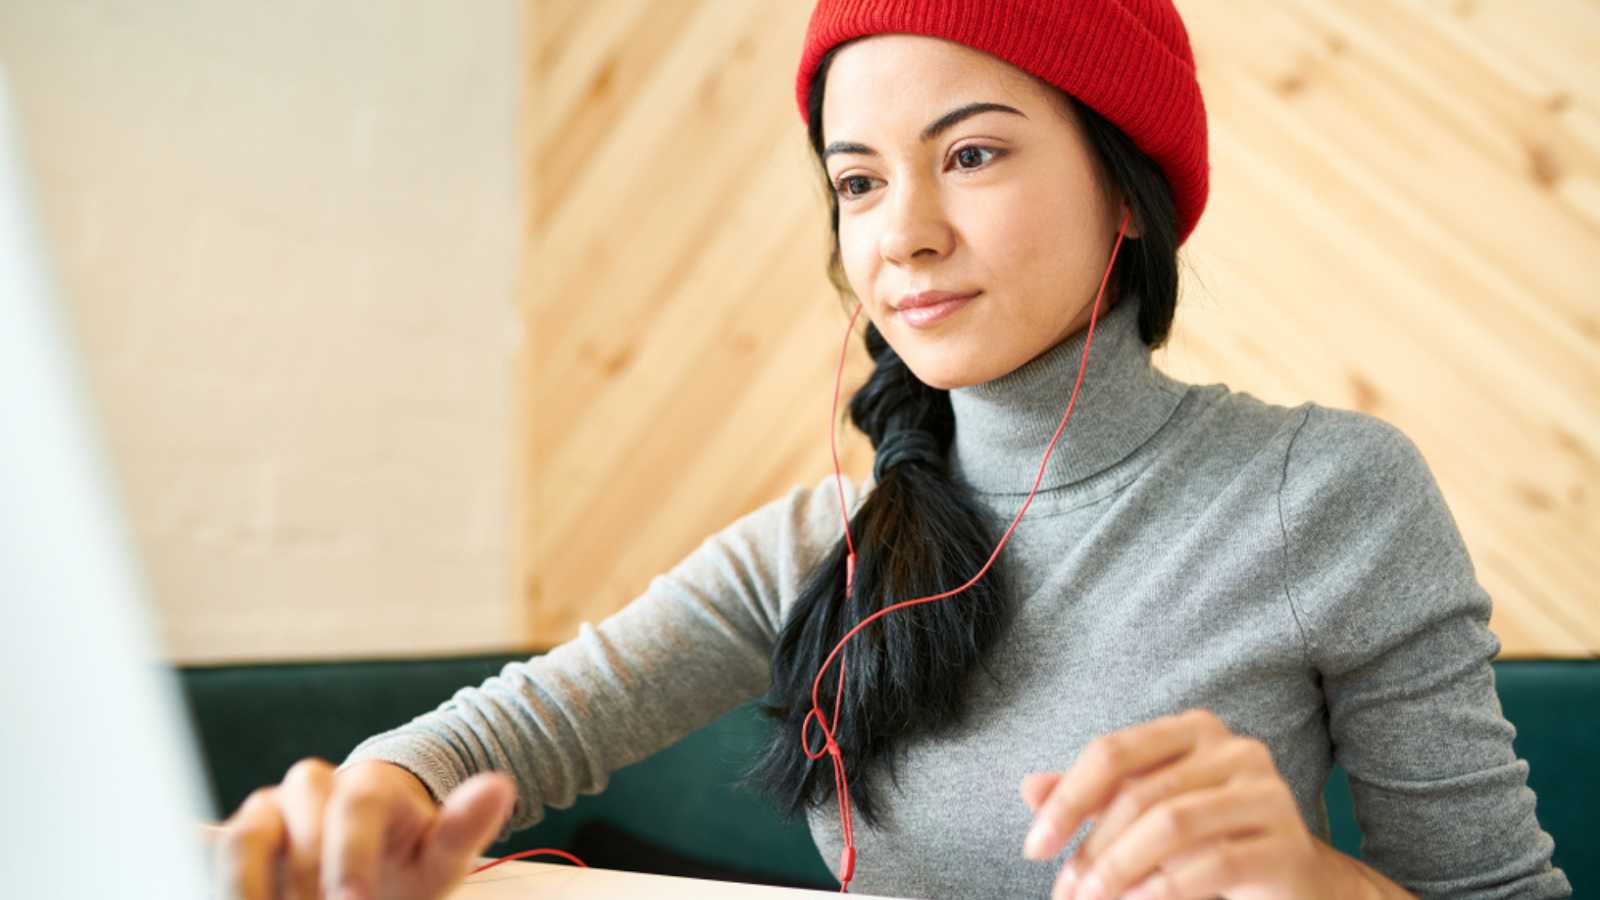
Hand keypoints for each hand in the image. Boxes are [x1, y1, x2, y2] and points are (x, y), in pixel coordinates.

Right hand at [210, 757, 515, 899]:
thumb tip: (500, 785)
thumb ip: (462, 826)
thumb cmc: (409, 864)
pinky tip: (171, 855)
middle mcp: (312, 791)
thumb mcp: (441, 856)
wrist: (373, 874)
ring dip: (245, 878)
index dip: (349, 853)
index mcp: (365, 785)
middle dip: (302, 867)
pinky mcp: (236, 846)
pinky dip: (189, 852)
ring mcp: (267, 816)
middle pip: (293, 806)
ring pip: (244, 829)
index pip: (354, 801)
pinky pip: (204, 845)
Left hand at [1020, 708, 1330, 899]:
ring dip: (1119, 869)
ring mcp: (1266, 793)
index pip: (1113, 751)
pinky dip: (1164, 888)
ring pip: (1171, 824)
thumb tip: (1030, 788)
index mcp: (1194, 730)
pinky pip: (1212, 862)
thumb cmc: (1210, 840)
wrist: (1296, 883)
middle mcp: (1235, 750)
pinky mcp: (1286, 843)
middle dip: (1091, 850)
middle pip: (1139, 793)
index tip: (1034, 848)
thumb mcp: (1145, 813)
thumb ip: (1093, 798)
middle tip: (1064, 894)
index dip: (1066, 799)